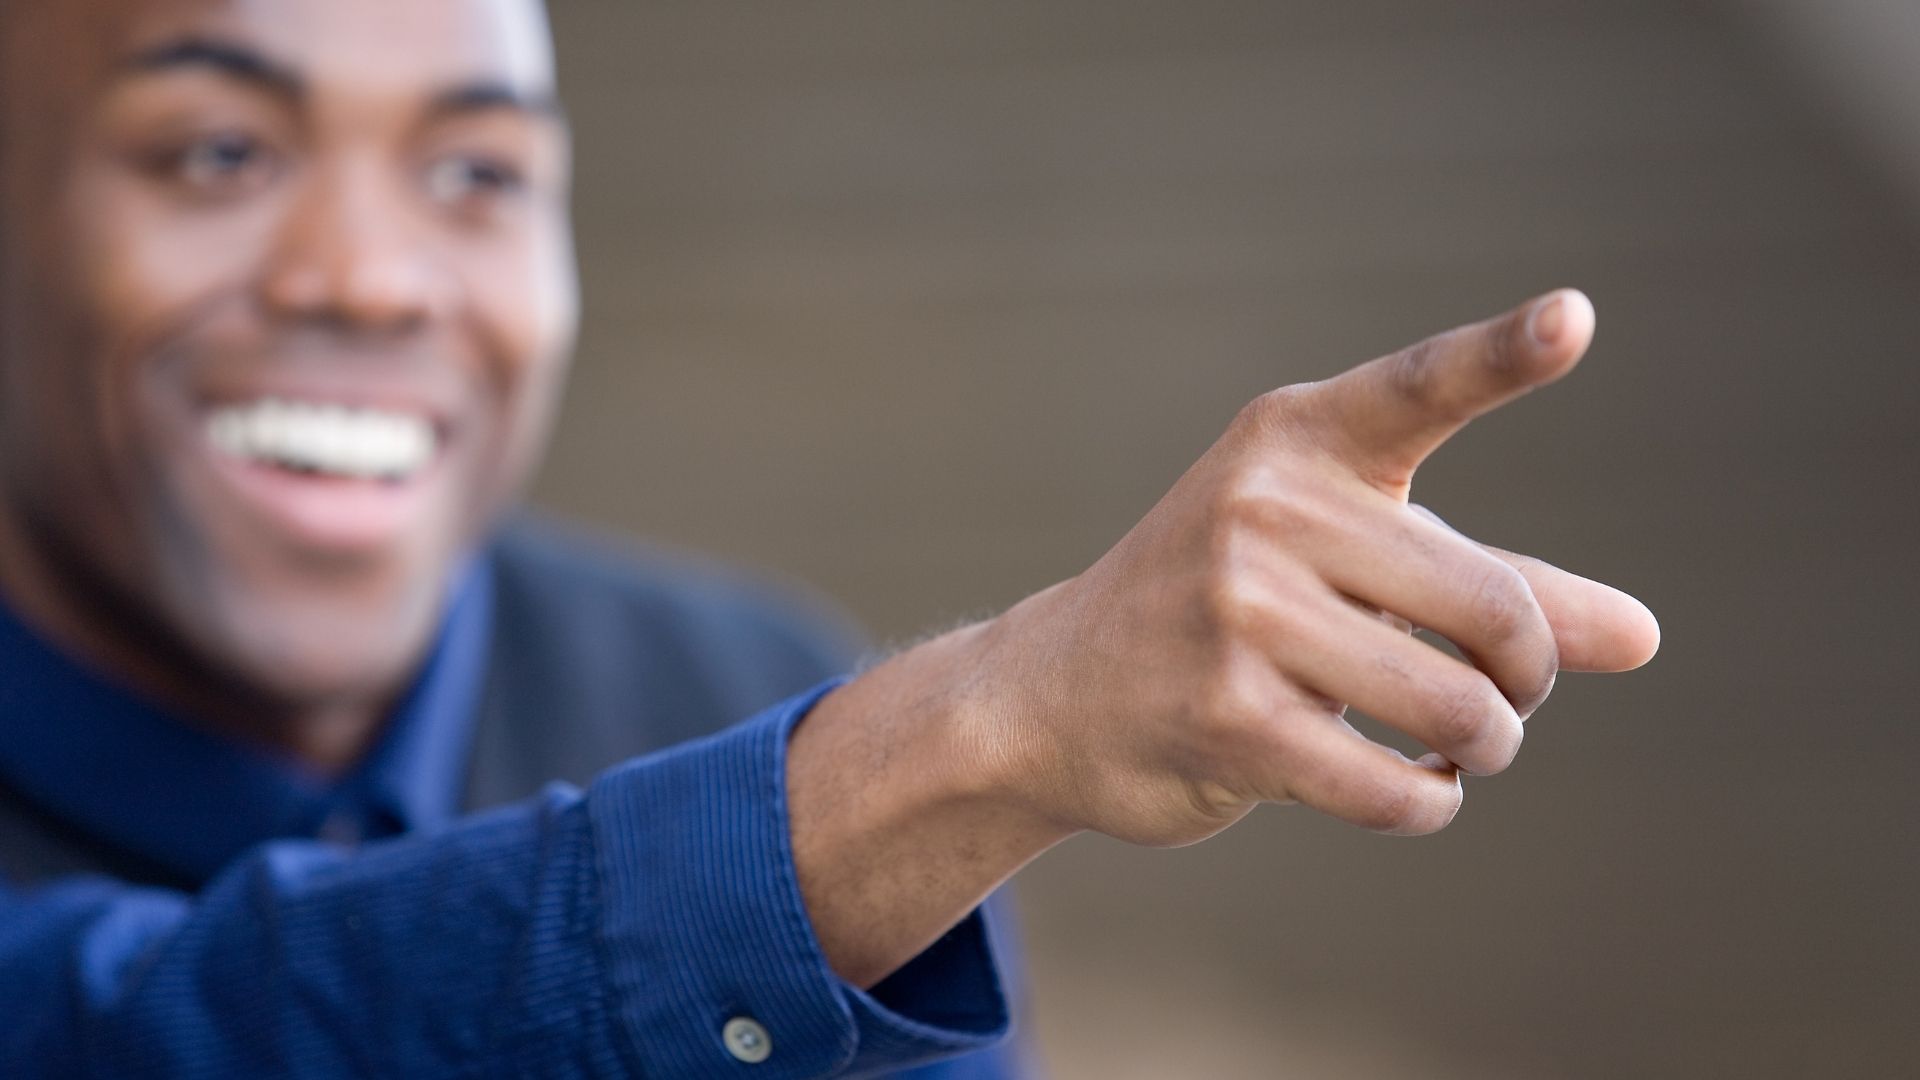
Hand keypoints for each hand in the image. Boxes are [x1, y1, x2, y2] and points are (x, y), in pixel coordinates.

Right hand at [964, 289, 1659, 843]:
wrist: (1053, 691)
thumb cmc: (1234, 612)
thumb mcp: (1354, 565)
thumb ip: (1494, 586)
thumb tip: (1645, 638)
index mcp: (1297, 441)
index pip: (1418, 389)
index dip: (1503, 355)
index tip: (1575, 318)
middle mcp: (1263, 510)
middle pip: (1493, 608)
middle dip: (1527, 674)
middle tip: (1511, 696)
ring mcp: (1237, 614)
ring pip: (1454, 708)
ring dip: (1486, 745)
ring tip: (1464, 744)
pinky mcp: (1228, 719)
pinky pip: (1395, 786)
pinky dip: (1429, 802)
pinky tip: (1414, 786)